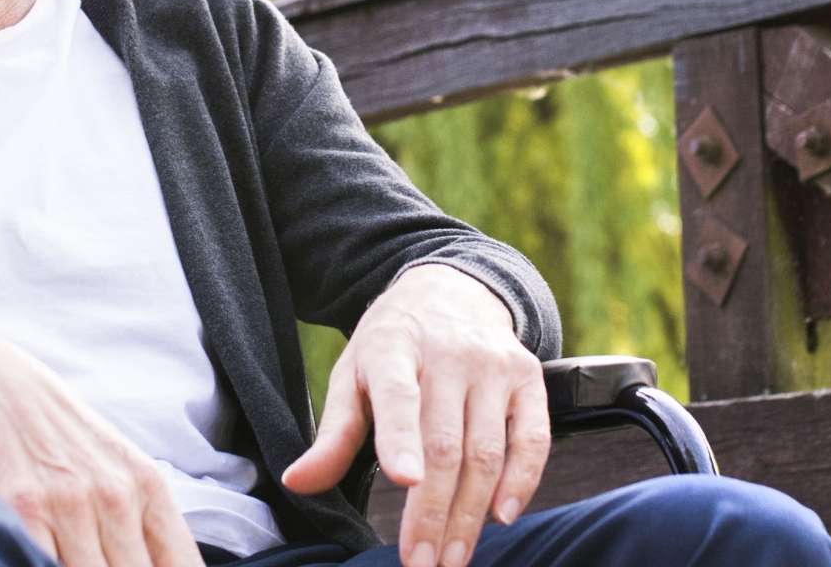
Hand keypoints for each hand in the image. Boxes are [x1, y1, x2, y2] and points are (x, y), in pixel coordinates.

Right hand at [0, 332, 198, 566]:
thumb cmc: (56, 434)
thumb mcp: (116, 467)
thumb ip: (142, 522)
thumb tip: (160, 566)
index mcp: (147, 487)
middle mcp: (115, 496)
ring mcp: (70, 504)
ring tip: (69, 562)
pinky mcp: (23, 510)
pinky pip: (43, 565)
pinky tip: (40, 561)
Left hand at [280, 265, 544, 566]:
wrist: (451, 291)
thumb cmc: (393, 346)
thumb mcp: (352, 375)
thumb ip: (333, 434)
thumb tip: (297, 482)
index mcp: (393, 348)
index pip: (399, 397)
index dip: (402, 440)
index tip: (404, 481)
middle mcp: (450, 354)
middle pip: (446, 444)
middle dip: (433, 512)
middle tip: (422, 563)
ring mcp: (495, 366)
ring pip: (487, 451)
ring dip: (471, 513)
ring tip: (452, 557)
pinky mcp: (529, 378)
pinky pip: (533, 438)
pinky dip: (523, 481)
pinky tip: (502, 517)